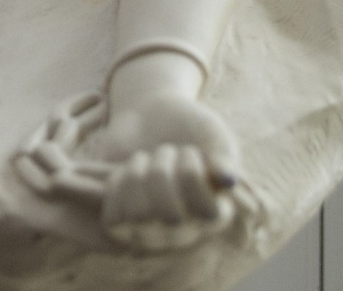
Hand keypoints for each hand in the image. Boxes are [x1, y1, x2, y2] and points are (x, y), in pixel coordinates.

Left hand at [96, 91, 238, 250]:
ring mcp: (151, 227)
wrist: (150, 114)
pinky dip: (117, 184)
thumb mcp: (211, 131)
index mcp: (215, 211)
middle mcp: (185, 228)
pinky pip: (115, 216)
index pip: (206, 212)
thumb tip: (228, 180)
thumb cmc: (189, 125)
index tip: (189, 150)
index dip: (192, 174)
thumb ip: (223, 152)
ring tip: (145, 158)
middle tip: (164, 150)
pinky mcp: (122, 220)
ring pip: (139, 216)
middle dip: (162, 171)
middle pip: (170, 216)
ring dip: (138, 174)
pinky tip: (125, 169)